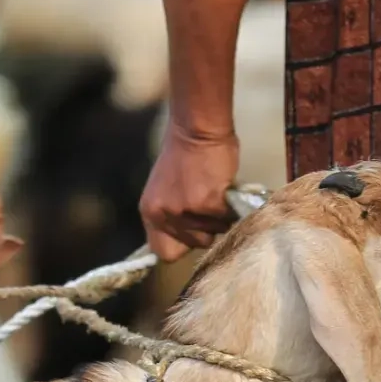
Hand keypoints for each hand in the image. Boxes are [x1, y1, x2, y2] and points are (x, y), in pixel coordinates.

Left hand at [140, 121, 239, 259]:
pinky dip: (230, 207)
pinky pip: (226, 219)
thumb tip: (188, 238)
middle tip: (209, 205)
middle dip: (206, 229)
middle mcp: (163, 215)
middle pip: (194, 244)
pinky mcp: (207, 203)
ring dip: (220, 217)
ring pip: (213, 232)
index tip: (191, 233)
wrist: (196, 129)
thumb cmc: (185, 155)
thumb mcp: (166, 190)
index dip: (181, 246)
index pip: (162, 252)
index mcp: (150, 212)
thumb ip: (171, 214)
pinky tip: (225, 189)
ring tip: (216, 193)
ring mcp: (184, 211)